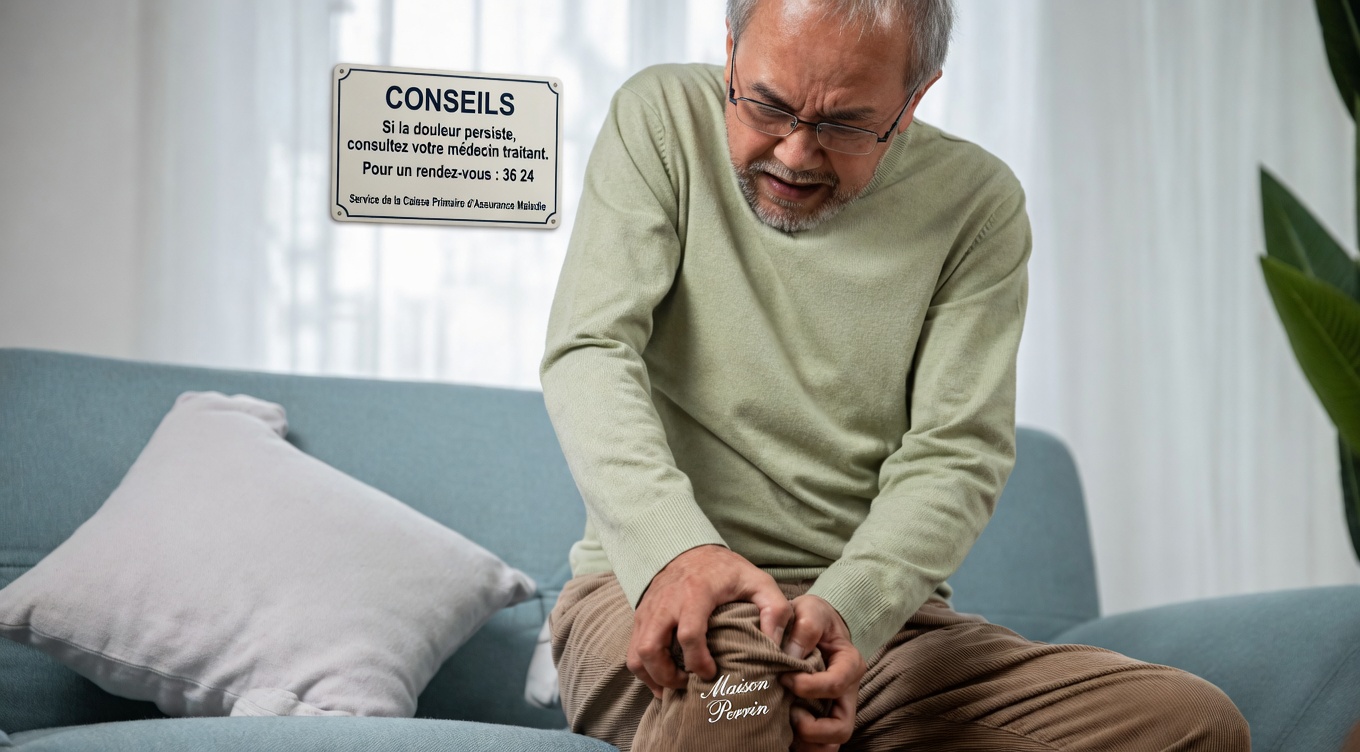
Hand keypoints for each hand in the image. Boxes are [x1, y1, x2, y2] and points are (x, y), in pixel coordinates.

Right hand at [628, 544, 792, 698]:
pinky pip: (632, 651)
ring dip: (652, 677)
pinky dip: (644, 670)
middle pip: (650, 649)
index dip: (698, 661)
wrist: (690, 550)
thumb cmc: (727, 571)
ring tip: (675, 686)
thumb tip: (776, 645)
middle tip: (689, 684)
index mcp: (695, 593)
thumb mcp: (759, 581)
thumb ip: (775, 610)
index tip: (712, 673)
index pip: (688, 634)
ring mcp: (649, 611)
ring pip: (636, 654)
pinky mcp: (640, 617)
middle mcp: (666, 603)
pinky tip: (663, 679)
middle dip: (667, 676)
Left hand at [780, 594, 865, 751]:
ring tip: (785, 726)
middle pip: (841, 727)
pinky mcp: (822, 717)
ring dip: (808, 743)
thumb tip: (792, 657)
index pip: (835, 685)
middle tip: (788, 712)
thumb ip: (805, 628)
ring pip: (832, 744)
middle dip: (812, 729)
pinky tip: (782, 732)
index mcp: (850, 664)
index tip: (784, 676)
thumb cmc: (811, 616)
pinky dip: (802, 745)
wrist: (811, 623)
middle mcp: (848, 691)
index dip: (806, 686)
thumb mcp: (809, 610)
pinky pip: (819, 745)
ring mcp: (836, 707)